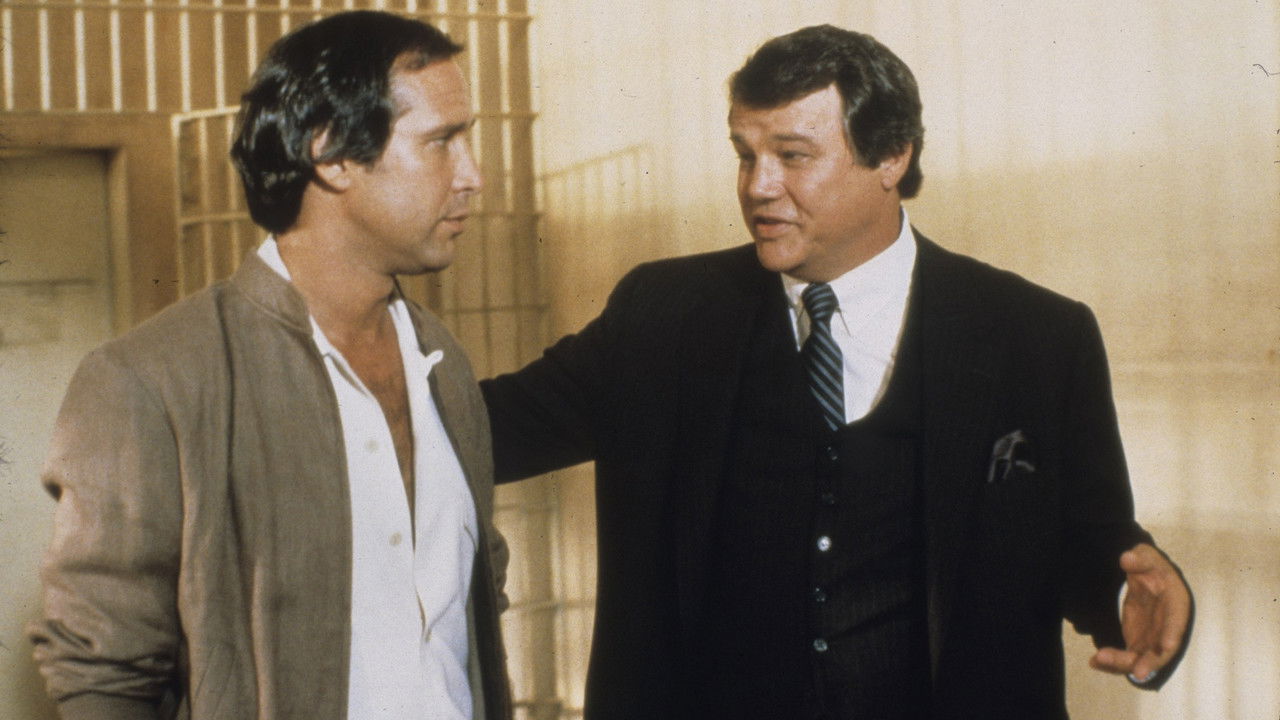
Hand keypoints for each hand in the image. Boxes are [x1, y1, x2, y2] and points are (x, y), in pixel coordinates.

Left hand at [1089, 543, 1191, 683]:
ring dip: (1122, 664)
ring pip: (1140, 659)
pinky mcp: (1137, 643)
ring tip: (1098, 660)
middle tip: (1136, 672)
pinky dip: (1111, 662)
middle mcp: (1167, 628)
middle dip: (1150, 662)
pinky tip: (1094, 662)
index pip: (1177, 622)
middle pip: (1161, 651)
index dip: (1172, 633)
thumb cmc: (1152, 569)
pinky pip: (1126, 657)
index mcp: (1176, 605)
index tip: (1167, 645)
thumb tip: (1126, 558)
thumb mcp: (1148, 558)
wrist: (1147, 579)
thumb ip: (1140, 558)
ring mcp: (1152, 639)